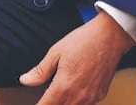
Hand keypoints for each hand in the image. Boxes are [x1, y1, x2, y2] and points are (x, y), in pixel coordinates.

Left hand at [19, 10, 135, 104]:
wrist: (109, 37)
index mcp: (64, 86)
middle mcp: (79, 96)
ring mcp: (91, 97)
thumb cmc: (84, 41)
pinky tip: (73, 93)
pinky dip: (77, 102)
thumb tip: (25, 80)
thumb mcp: (56, 53)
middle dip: (51, 103)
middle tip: (46, 97)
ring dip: (64, 103)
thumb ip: (40, 71)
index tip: (36, 103)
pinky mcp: (100, 95)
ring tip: (58, 94)